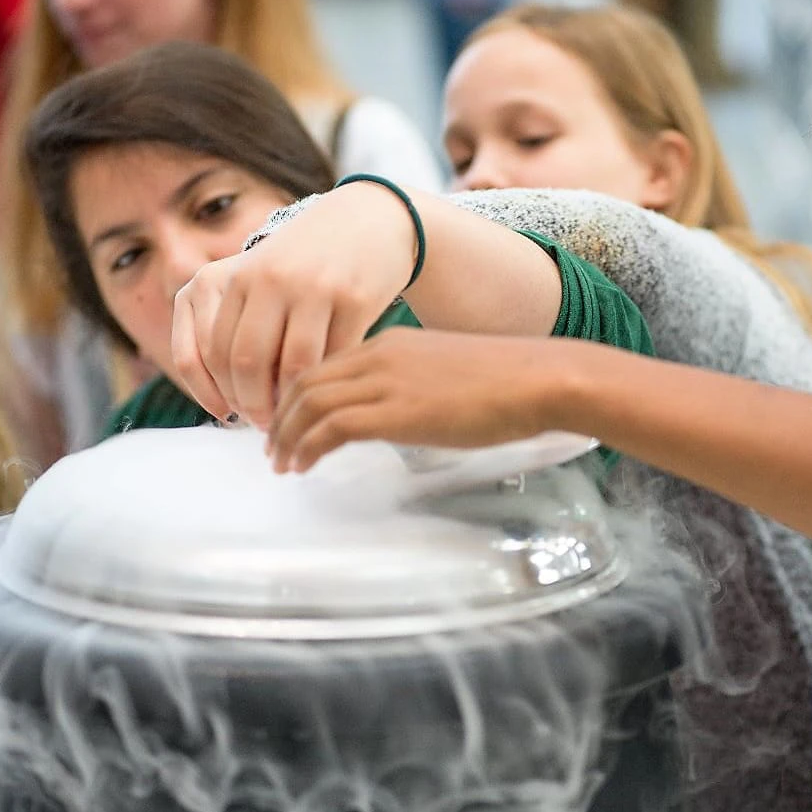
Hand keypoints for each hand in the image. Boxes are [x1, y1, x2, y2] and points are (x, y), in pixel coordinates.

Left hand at [171, 183, 416, 427]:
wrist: (368, 218)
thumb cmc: (306, 260)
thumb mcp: (259, 276)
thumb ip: (234, 321)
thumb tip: (220, 396)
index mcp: (235, 276)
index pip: (210, 352)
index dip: (216, 394)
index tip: (230, 413)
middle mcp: (269, 278)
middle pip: (246, 363)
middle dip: (252, 404)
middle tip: (264, 424)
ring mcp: (314, 286)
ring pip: (292, 366)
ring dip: (291, 401)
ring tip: (294, 413)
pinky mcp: (355, 297)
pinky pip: (335, 357)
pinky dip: (327, 382)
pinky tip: (325, 390)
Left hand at [268, 329, 573, 471]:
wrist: (538, 380)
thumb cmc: (507, 385)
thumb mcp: (446, 378)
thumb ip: (413, 390)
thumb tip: (400, 419)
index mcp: (388, 345)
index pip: (323, 367)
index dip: (296, 397)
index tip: (289, 424)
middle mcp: (378, 357)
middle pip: (304, 381)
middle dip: (281, 417)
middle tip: (273, 448)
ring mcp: (385, 382)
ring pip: (309, 403)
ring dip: (288, 436)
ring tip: (282, 464)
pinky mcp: (396, 411)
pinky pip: (331, 427)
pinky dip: (307, 447)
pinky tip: (303, 466)